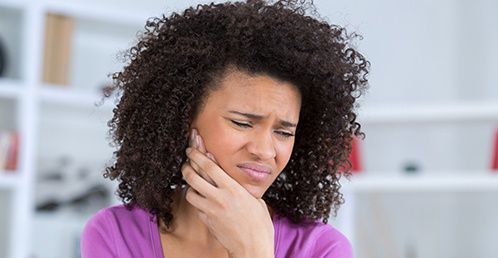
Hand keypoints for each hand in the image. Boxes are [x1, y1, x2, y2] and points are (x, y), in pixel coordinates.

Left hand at [182, 130, 273, 257]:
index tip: (192, 148)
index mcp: (233, 188)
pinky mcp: (206, 221)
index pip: (209, 166)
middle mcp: (219, 197)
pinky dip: (198, 203)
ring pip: (190, 192)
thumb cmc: (259, 225)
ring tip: (194, 184)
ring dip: (190, 187)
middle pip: (193, 176)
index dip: (198, 154)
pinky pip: (197, 207)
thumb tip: (229, 177)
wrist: (253, 248)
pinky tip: (205, 202)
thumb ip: (240, 187)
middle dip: (187, 167)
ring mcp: (211, 210)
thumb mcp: (254, 199)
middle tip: (186, 163)